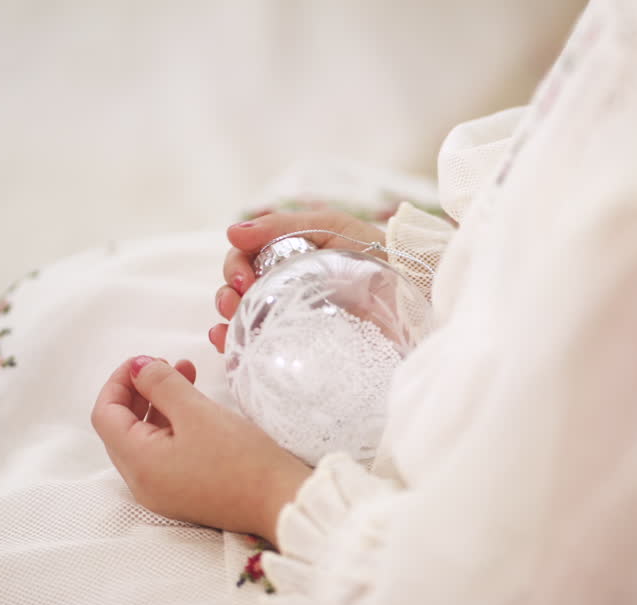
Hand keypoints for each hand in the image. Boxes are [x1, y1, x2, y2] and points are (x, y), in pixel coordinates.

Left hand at [91, 355, 309, 545]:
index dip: (119, 381)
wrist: (280, 501)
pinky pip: (163, 453)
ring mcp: (162, 491)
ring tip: (187, 376)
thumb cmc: (242, 459)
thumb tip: (136, 367)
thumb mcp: (198, 411)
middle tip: (167, 365)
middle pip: (121, 428)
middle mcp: (142, 483)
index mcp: (138, 464)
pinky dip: (172, 425)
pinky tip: (195, 408)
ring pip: (144, 439)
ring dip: (158, 405)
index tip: (145, 360)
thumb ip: (161, 384)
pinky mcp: (183, 493)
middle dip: (140, 391)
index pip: (105, 415)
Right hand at [211, 210, 385, 351]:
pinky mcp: (300, 342)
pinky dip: (236, 346)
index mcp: (283, 254)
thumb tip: (232, 232)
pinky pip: (260, 345)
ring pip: (242, 317)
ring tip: (228, 329)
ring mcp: (289, 314)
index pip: (242, 258)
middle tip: (235, 304)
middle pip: (236, 289)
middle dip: (226, 295)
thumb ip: (280, 225)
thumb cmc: (372, 250)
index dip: (235, 267)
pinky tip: (228, 347)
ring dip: (226, 321)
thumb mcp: (329, 225)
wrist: (410, 286)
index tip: (243, 279)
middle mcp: (281, 283)